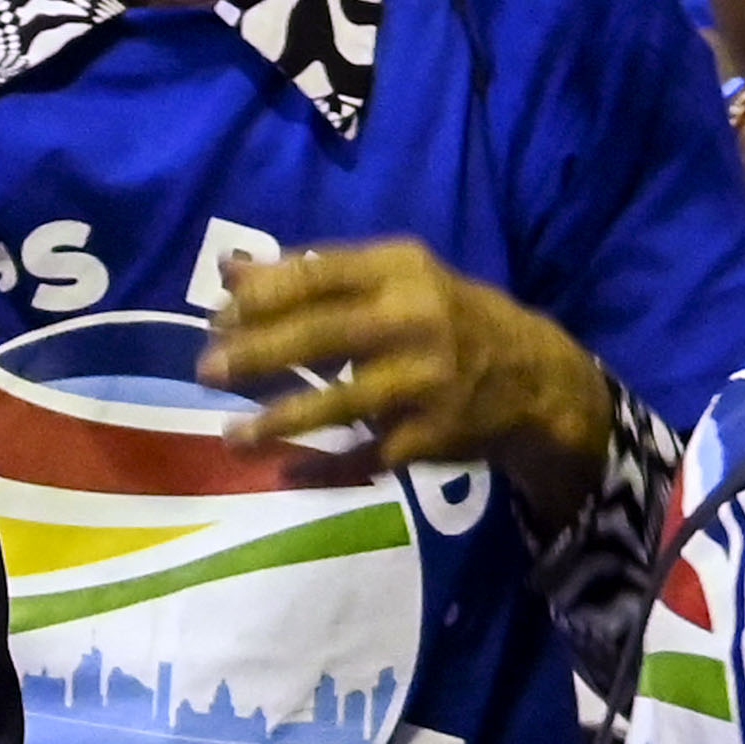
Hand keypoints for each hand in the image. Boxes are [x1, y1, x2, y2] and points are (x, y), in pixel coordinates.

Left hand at [199, 237, 616, 524]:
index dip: (262, 296)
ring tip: (233, 435)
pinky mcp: (434, 435)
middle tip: (207, 370)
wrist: (537, 378)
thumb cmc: (443, 315)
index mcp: (399, 271)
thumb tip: (229, 272)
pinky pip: (370, 455)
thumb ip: (314, 274)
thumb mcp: (392, 278)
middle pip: (323, 335)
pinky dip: (327, 468)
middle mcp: (415, 322)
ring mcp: (427, 382)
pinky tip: (286, 472)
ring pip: (343, 403)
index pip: (318, 276)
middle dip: (258, 353)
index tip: (217, 314)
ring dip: (282, 420)